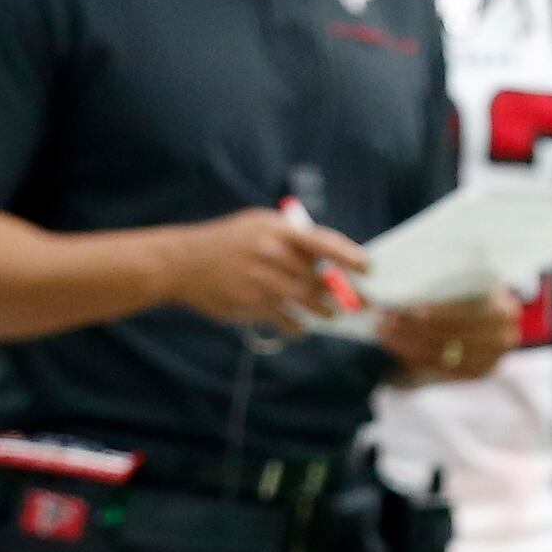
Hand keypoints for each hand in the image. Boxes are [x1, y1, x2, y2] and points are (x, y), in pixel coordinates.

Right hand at [165, 207, 366, 331]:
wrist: (182, 262)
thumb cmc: (230, 241)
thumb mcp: (259, 225)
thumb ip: (294, 238)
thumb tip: (333, 259)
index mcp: (277, 230)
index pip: (323, 243)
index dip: (349, 257)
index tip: (369, 269)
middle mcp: (270, 254)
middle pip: (319, 279)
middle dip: (343, 294)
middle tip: (362, 304)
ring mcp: (260, 280)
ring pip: (306, 301)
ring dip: (324, 311)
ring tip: (331, 314)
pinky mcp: (250, 304)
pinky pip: (285, 319)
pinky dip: (296, 326)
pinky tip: (299, 326)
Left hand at [379, 292, 521, 381]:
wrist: (484, 322)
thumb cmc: (470, 296)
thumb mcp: (468, 286)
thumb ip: (448, 286)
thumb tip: (406, 286)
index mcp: (505, 309)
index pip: (471, 312)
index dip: (442, 312)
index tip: (412, 308)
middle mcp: (505, 337)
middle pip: (454, 335)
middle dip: (417, 328)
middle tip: (387, 319)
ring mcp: (492, 359)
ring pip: (444, 354)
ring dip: (409, 343)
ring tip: (384, 330)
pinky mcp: (476, 373)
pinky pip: (440, 369)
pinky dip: (414, 357)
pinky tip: (395, 345)